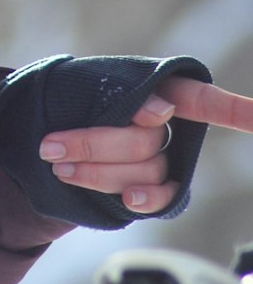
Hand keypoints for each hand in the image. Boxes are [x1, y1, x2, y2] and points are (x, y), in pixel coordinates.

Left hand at [40, 77, 252, 213]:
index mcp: (169, 90)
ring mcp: (167, 159)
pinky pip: (158, 197)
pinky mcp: (154, 188)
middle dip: (94, 143)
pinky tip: (125, 199)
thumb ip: (126, 92)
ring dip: (93, 169)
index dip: (241, 112)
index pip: (209, 101)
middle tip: (50, 145)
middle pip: (146, 140)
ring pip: (141, 170)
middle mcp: (174, 126)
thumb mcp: (93, 83)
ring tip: (56, 163)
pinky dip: (140, 198)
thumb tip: (161, 111)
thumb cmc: (77, 95)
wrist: (54, 125)